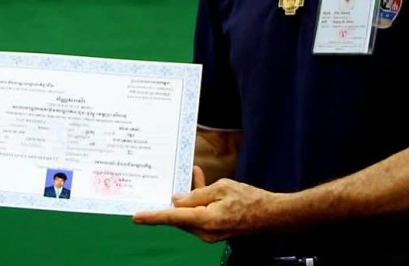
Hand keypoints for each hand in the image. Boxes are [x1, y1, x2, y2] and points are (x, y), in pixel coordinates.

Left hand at [133, 167, 275, 242]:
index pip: (173, 218)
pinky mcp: (216, 231)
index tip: (137, 216)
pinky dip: (198, 202)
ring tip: (194, 175)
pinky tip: (200, 182)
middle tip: (169, 183)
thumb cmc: (250, 199)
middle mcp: (206, 232)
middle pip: (180, 216)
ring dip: (189, 197)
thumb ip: (197, 194)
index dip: (153, 216)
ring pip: (189, 215)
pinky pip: (199, 216)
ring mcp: (211, 234)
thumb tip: (177, 200)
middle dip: (174, 200)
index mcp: (205, 220)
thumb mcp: (222, 188)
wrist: (272, 215)